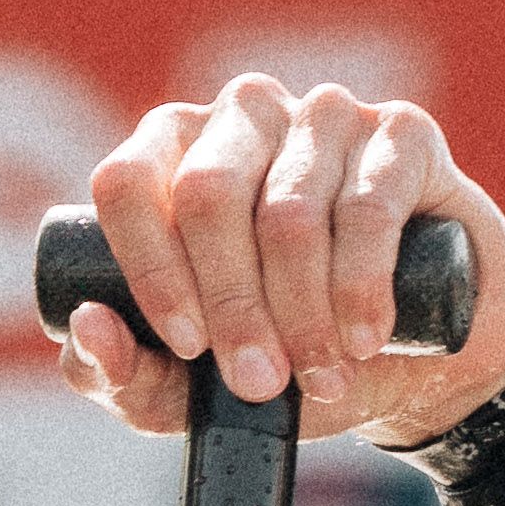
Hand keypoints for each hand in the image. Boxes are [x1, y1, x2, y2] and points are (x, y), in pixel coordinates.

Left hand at [58, 78, 504, 448]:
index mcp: (173, 151)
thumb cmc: (289, 357)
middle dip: (232, 305)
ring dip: (302, 312)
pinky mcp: (402, 135)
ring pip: (289, 211)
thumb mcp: (198, 390)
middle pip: (207, 194)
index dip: (149, 268)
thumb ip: (124, 377)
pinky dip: (361, 286)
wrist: (415, 362)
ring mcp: (325, 115)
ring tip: (321, 377)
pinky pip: (367, 206)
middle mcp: (243, 114)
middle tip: (259, 384)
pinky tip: (364, 337)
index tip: (187, 347)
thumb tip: (89, 326)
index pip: (128, 182)